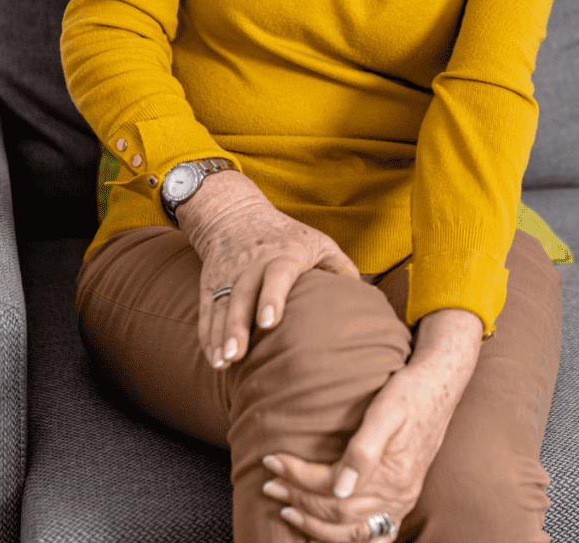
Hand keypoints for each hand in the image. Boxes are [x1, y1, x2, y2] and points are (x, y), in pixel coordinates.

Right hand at [179, 170, 361, 369]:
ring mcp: (228, 275)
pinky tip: (214, 359)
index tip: (271, 322)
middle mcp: (252, 264)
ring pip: (222, 306)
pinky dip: (208, 335)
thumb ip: (341, 268)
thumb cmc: (288, 235)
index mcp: (284, 253)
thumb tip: (370, 297)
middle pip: (242, 294)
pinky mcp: (211, 284)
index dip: (273, 297)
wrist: (234, 215)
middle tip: (238, 354)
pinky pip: (207, 312)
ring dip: (220, 336)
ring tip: (224, 362)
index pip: (277, 274)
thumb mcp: (319, 242)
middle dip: (238, 325)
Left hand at [262, 309, 483, 540]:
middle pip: (335, 511)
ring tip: (287, 509)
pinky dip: (345, 539)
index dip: (297, 476)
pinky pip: (373, 535)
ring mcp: (402, 501)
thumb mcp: (385, 411)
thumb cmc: (410, 392)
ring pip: (350, 531)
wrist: (441, 383)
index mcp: (391, 474)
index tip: (273, 461)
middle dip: (298, 498)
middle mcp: (398, 495)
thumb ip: (363, 450)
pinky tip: (324, 533)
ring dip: (314, 524)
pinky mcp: (402, 499)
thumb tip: (340, 489)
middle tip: (270, 484)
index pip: (330, 487)